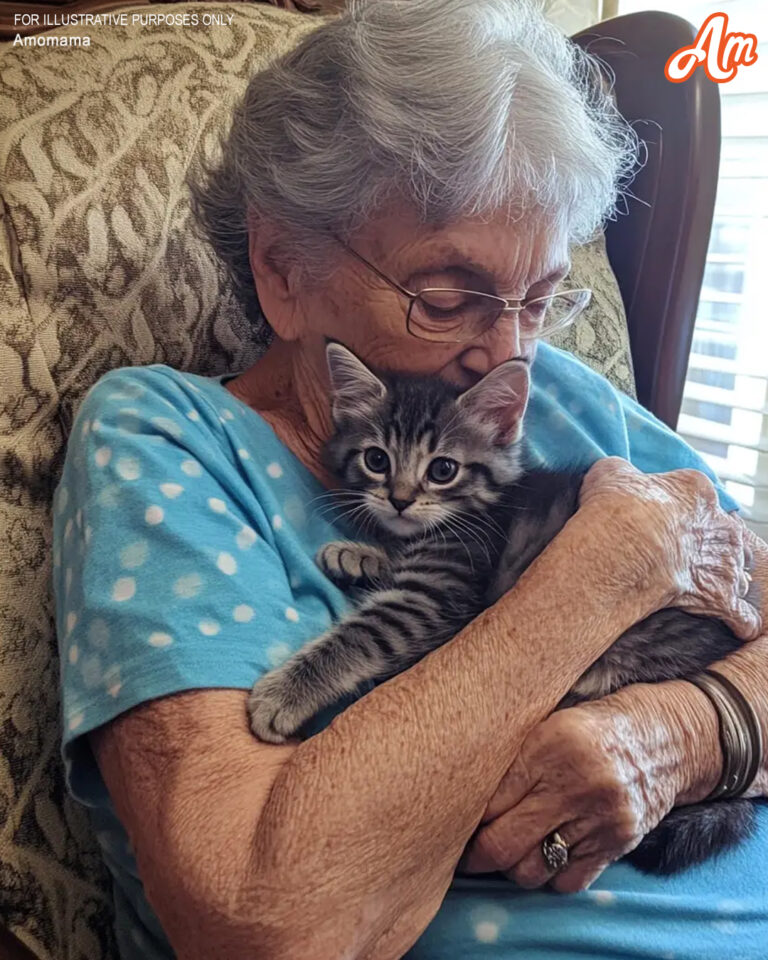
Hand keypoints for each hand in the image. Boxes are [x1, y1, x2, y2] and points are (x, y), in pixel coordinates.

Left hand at [459, 686, 698, 891]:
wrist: (665, 736)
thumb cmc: (591, 726)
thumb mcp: (548, 723)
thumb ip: (512, 757)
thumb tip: (460, 793)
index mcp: (550, 744)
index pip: (489, 799)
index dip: (465, 817)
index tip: (451, 820)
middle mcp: (575, 784)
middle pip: (503, 844)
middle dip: (477, 856)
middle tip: (467, 852)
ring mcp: (599, 818)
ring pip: (532, 869)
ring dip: (512, 867)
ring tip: (508, 850)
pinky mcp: (617, 843)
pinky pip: (566, 880)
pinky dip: (549, 875)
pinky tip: (545, 854)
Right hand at [579, 458, 760, 640]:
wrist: (622, 549)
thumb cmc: (614, 509)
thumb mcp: (608, 474)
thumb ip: (620, 474)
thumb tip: (616, 476)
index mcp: (695, 490)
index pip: (698, 497)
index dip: (681, 511)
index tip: (665, 521)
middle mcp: (719, 524)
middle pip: (723, 536)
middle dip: (710, 546)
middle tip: (686, 557)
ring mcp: (723, 563)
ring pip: (737, 571)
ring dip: (727, 580)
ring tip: (711, 589)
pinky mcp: (720, 597)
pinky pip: (741, 614)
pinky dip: (740, 621)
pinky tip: (736, 625)